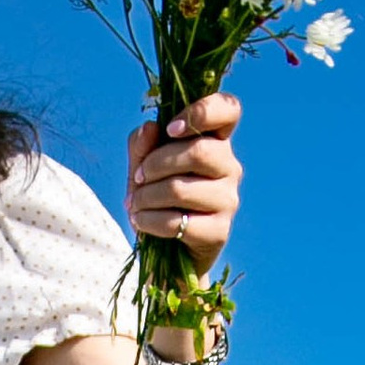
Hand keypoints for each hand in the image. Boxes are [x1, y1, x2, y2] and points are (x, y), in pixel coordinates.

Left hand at [126, 93, 242, 277]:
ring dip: (147, 196)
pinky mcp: (219, 231)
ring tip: (135, 204)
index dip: (203, 111)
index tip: (171, 128)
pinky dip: (149, 221)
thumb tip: (150, 128)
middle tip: (138, 179)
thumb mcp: (142, 168)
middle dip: (156, 164)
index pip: (229, 109)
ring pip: (182, 188)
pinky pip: (178, 221)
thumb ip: (142, 145)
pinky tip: (141, 222)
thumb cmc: (157, 200)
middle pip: (199, 152)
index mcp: (215, 141)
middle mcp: (229, 167)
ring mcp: (228, 200)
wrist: (164, 255)